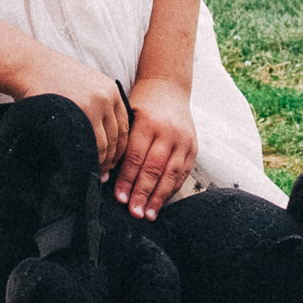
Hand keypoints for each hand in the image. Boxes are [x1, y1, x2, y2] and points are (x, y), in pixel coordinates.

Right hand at [19, 48, 131, 174]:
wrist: (29, 67)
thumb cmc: (52, 78)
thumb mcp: (85, 84)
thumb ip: (99, 104)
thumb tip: (105, 138)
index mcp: (111, 90)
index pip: (123, 127)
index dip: (119, 148)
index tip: (112, 162)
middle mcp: (106, 97)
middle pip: (116, 138)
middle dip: (111, 159)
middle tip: (102, 174)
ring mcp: (93, 106)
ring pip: (105, 145)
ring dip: (100, 163)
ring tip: (92, 174)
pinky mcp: (77, 114)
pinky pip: (89, 145)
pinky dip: (88, 159)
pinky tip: (82, 165)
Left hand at [115, 78, 195, 219]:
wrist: (168, 87)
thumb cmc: (141, 104)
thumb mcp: (128, 116)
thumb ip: (123, 143)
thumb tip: (109, 177)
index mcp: (148, 122)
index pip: (136, 157)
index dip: (127, 179)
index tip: (119, 198)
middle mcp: (168, 132)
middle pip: (154, 168)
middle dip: (143, 193)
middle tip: (134, 213)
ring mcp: (184, 140)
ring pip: (171, 173)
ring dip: (159, 197)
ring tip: (148, 215)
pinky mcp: (193, 147)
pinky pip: (183, 173)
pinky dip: (172, 189)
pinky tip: (161, 202)